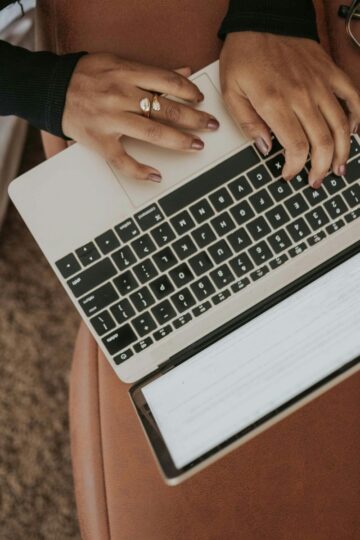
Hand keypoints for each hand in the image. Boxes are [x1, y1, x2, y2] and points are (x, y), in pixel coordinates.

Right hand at [62, 54, 218, 181]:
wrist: (51, 89)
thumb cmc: (87, 76)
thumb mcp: (118, 62)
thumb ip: (151, 71)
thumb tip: (185, 74)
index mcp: (126, 73)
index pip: (167, 81)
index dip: (188, 91)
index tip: (201, 100)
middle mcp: (120, 95)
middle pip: (165, 109)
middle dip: (193, 118)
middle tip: (211, 125)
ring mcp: (110, 120)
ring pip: (151, 133)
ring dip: (178, 141)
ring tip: (197, 145)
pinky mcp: (99, 141)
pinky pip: (123, 160)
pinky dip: (140, 170)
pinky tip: (157, 175)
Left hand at [220, 32, 359, 187]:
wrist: (262, 19)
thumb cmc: (244, 54)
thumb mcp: (231, 92)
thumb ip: (247, 123)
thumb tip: (264, 148)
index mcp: (276, 103)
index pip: (296, 146)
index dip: (295, 167)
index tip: (288, 174)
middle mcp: (302, 95)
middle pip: (323, 142)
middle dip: (320, 168)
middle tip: (314, 180)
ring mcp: (320, 83)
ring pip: (341, 125)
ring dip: (342, 152)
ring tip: (337, 169)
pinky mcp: (330, 72)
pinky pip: (352, 97)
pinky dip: (356, 117)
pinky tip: (352, 133)